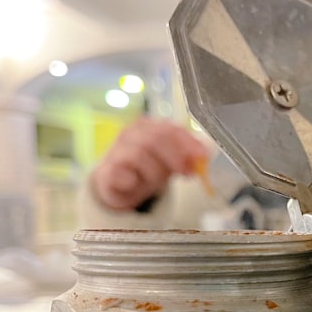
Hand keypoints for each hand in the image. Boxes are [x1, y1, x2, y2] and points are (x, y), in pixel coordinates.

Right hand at [90, 118, 208, 210]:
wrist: (115, 184)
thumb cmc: (145, 169)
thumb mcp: (169, 162)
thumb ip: (186, 157)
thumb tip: (205, 155)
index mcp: (148, 127)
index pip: (170, 128)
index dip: (188, 142)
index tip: (202, 156)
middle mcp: (130, 134)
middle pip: (155, 138)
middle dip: (174, 157)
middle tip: (185, 172)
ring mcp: (116, 150)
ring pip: (139, 154)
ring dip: (155, 172)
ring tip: (157, 183)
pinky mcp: (106, 171)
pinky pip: (120, 173)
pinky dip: (131, 180)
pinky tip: (134, 183)